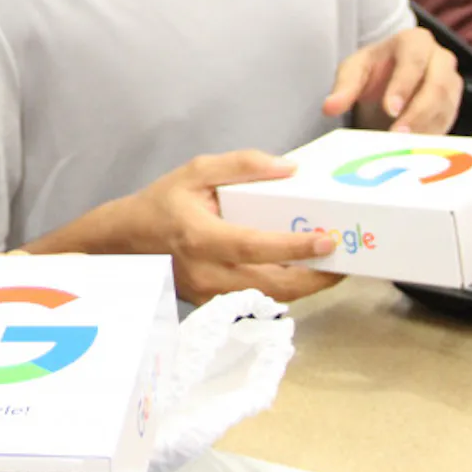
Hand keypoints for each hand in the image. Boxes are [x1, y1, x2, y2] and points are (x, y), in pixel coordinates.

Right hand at [126, 151, 342, 304]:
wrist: (126, 241)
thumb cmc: (162, 203)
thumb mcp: (195, 171)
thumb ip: (241, 165)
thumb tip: (289, 168)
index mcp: (200, 237)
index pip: (254, 247)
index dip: (293, 247)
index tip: (327, 240)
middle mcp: (207, 273)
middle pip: (271, 285)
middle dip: (314, 278)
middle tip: (345, 261)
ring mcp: (210, 295)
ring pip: (269, 299)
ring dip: (305, 287)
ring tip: (332, 268)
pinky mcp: (214, 305)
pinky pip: (258, 302)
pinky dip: (284, 291)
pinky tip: (302, 275)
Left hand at [324, 26, 461, 134]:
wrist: (390, 77)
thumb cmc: (373, 69)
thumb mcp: (354, 71)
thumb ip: (344, 87)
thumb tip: (330, 107)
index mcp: (415, 41)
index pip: (413, 61)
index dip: (403, 86)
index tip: (390, 109)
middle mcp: (440, 58)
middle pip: (438, 86)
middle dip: (418, 113)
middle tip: (399, 135)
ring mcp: (451, 82)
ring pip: (446, 107)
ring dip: (425, 129)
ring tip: (404, 147)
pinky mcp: (453, 105)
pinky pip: (448, 123)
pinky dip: (431, 138)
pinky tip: (414, 150)